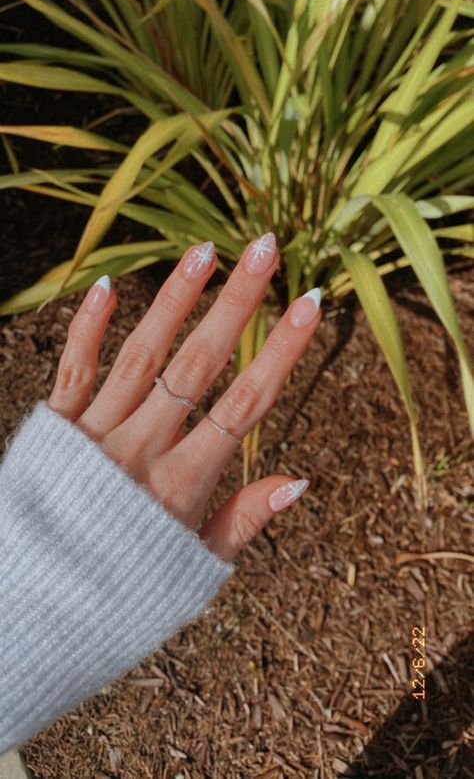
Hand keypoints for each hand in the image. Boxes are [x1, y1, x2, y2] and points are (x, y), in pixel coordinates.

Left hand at [47, 233, 321, 561]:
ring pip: (141, 355)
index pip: (245, 405)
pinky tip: (106, 285)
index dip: (282, 351)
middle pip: (198, 364)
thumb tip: (300, 480)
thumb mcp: (193, 569)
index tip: (311, 303)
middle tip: (263, 248)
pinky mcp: (53, 431)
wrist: (33, 611)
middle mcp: (139, 449)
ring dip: (173, 300)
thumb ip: (244, 521)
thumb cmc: (123, 593)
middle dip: (236, 302)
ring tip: (203, 251)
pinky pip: (72, 370)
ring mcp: (93, 435)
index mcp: (181, 486)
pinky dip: (87, 328)